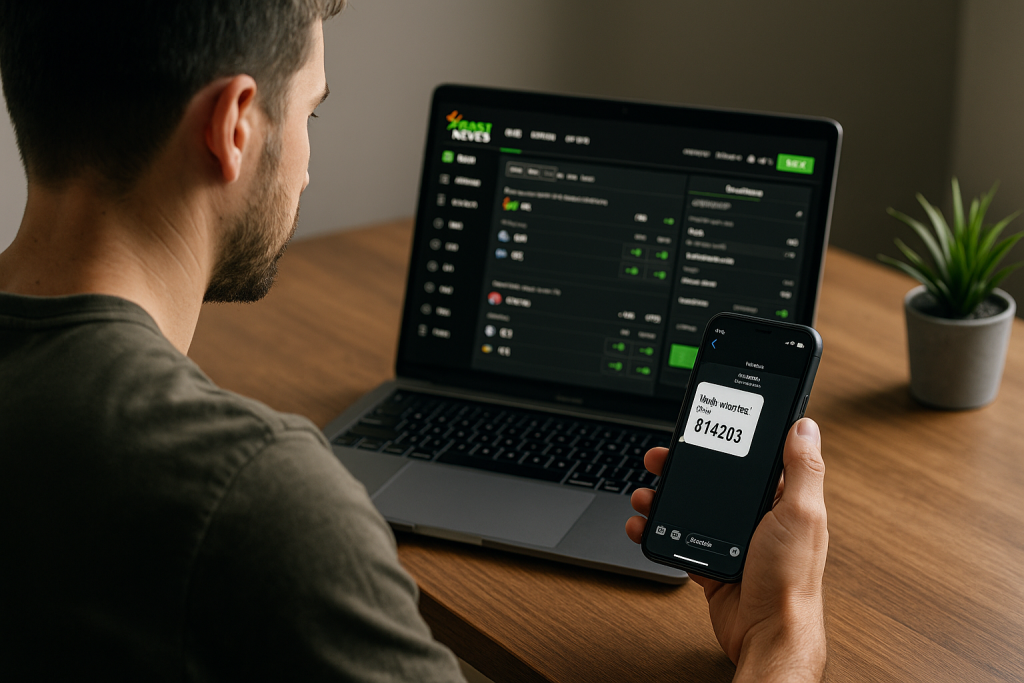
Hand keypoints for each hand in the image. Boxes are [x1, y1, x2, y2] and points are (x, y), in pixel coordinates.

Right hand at [626, 418, 827, 680]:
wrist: (766, 633)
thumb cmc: (791, 580)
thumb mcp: (801, 514)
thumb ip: (803, 469)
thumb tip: (805, 426)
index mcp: (781, 500)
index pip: (751, 459)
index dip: (726, 441)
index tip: (702, 428)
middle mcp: (756, 517)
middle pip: (712, 480)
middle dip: (682, 468)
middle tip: (659, 459)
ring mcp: (732, 540)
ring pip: (690, 507)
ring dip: (663, 498)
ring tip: (646, 495)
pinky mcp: (711, 562)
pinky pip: (678, 538)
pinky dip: (657, 531)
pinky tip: (644, 525)